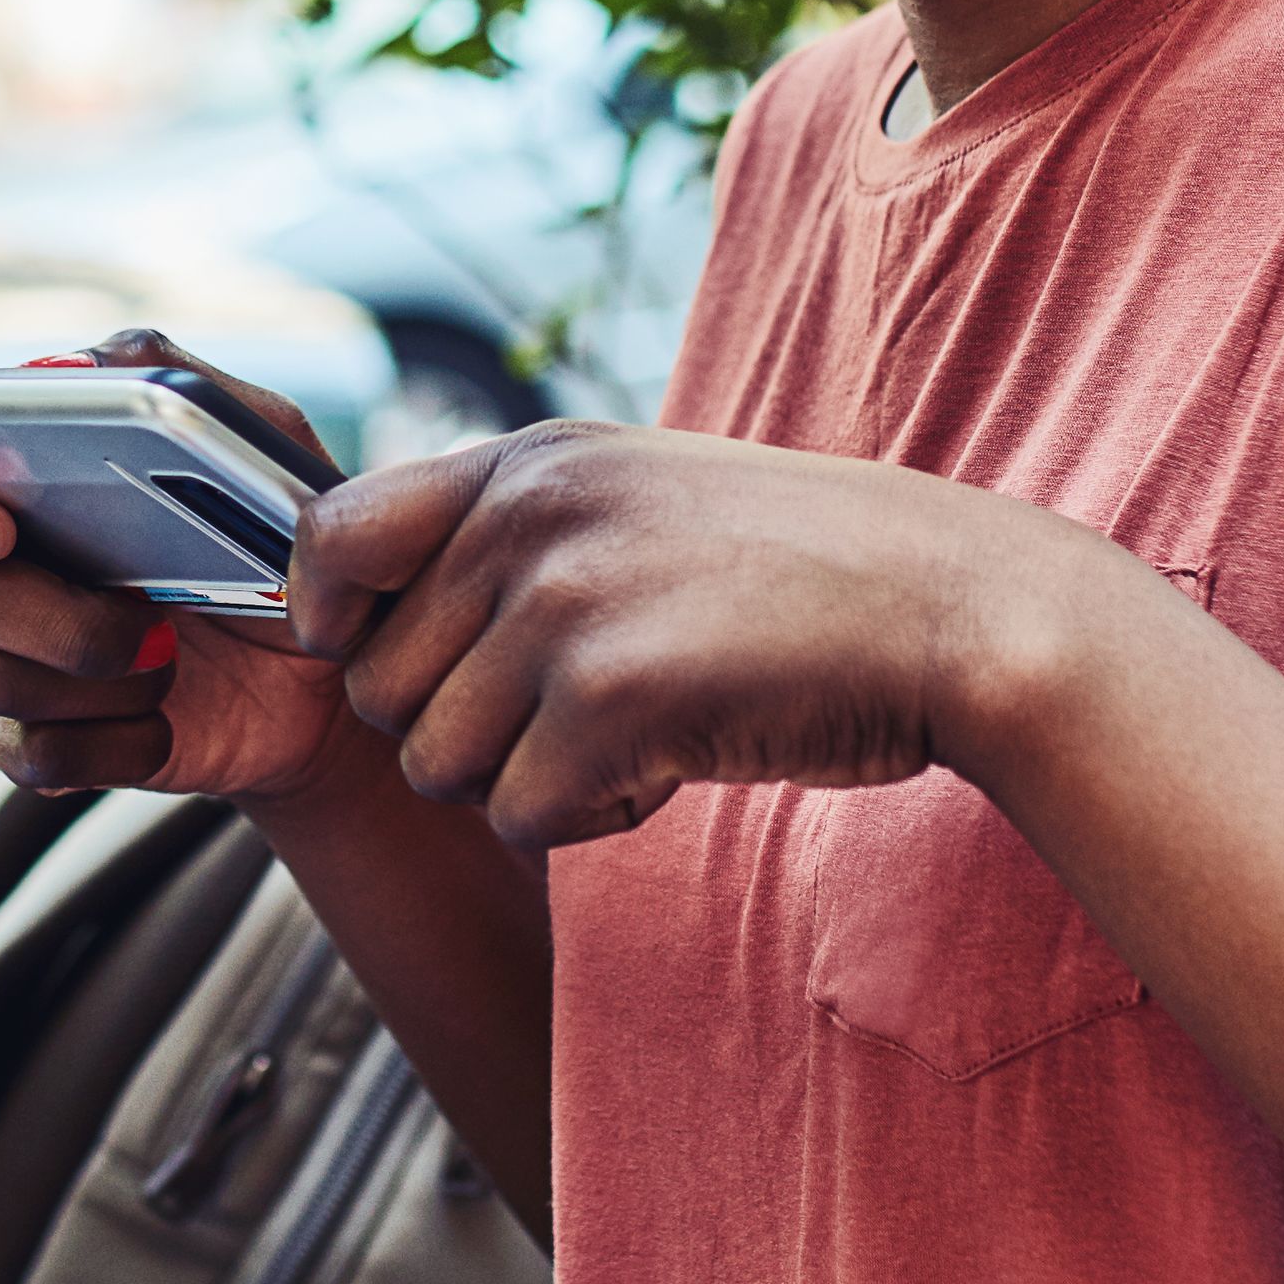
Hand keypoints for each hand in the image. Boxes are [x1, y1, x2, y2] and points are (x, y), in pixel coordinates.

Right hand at [0, 330, 363, 804]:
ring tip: (173, 651)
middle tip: (137, 609)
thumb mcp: (256, 439)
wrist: (322, 665)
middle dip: (40, 608)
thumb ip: (170, 377)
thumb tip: (60, 366)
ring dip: (100, 670)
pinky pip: (34, 754)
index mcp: (0, 481)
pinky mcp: (38, 743)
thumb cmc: (268, 534)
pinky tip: (164, 720)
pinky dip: (115, 741)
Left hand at [286, 423, 1039, 849]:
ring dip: (529, 782)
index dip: (330, 620)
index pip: (326, 536)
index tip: (390, 658)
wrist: (957, 611)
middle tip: (581, 712)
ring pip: (436, 768)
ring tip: (640, 730)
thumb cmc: (803, 576)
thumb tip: (355, 613)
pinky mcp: (608, 701)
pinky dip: (592, 822)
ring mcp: (563, 605)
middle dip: (463, 731)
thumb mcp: (637, 501)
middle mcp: (526, 518)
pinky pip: (519, 819)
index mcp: (527, 461)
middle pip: (376, 690)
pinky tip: (675, 765)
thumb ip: (511, 535)